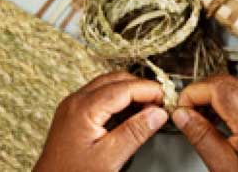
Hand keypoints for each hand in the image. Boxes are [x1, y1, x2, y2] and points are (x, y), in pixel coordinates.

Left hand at [34, 72, 168, 170]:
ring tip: (148, 109)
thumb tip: (158, 113)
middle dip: (140, 87)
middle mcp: (75, 101)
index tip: (166, 98)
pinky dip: (117, 99)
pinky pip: (98, 96)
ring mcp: (72, 106)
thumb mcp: (110, 157)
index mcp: (84, 108)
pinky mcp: (72, 114)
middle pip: (115, 80)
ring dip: (129, 92)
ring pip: (107, 85)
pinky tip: (129, 115)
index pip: (124, 88)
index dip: (148, 90)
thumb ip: (135, 132)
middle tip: (160, 103)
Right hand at [172, 75, 237, 171]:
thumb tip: (182, 115)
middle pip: (227, 82)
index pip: (218, 88)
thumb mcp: (223, 165)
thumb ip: (201, 136)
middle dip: (201, 91)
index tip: (180, 107)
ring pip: (236, 87)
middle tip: (184, 109)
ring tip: (196, 117)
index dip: (194, 93)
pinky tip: (213, 120)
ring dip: (212, 96)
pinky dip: (225, 103)